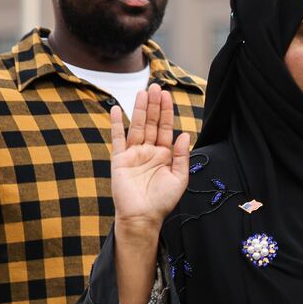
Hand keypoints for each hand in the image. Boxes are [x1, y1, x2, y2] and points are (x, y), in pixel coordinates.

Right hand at [110, 84, 191, 236]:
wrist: (143, 217)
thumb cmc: (162, 201)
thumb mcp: (179, 178)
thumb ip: (182, 155)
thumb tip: (185, 134)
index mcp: (165, 155)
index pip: (166, 128)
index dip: (167, 111)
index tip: (167, 94)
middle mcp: (149, 151)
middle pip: (152, 123)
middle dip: (154, 105)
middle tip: (155, 86)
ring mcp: (134, 154)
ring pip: (137, 126)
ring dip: (139, 110)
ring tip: (142, 92)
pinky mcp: (119, 159)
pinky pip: (118, 139)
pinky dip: (117, 124)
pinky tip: (118, 110)